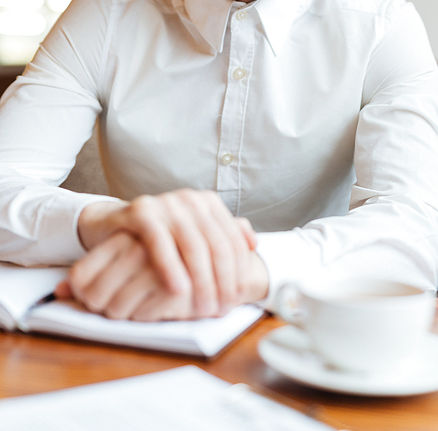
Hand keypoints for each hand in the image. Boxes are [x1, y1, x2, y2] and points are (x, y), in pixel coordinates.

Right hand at [63, 189, 268, 319]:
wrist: (112, 225)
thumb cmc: (158, 237)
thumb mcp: (193, 235)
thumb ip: (222, 236)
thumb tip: (254, 244)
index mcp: (207, 203)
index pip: (231, 239)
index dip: (239, 270)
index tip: (239, 297)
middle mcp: (189, 200)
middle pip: (216, 243)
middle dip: (223, 280)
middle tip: (222, 308)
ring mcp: (166, 203)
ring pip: (193, 245)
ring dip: (201, 280)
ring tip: (204, 306)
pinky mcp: (141, 211)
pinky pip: (159, 241)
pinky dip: (171, 266)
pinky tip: (178, 289)